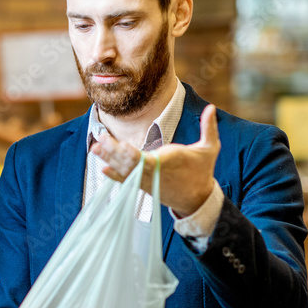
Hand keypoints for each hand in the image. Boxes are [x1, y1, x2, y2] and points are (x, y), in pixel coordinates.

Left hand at [91, 104, 219, 216]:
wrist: (197, 199)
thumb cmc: (203, 170)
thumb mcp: (210, 149)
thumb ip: (209, 128)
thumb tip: (212, 107)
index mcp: (169, 161)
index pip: (147, 158)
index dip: (132, 154)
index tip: (121, 147)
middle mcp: (155, 172)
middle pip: (131, 163)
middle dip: (114, 151)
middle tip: (100, 139)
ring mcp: (148, 180)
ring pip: (125, 170)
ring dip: (109, 159)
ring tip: (95, 148)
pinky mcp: (144, 186)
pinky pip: (127, 181)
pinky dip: (115, 176)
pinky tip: (103, 168)